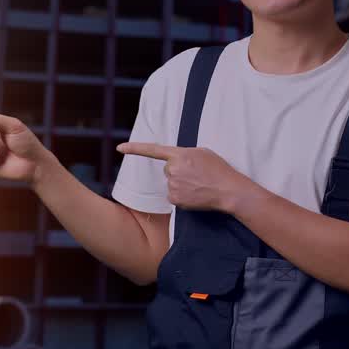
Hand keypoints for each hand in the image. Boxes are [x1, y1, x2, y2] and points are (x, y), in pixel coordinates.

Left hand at [116, 142, 257, 212]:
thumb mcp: (203, 153)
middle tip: (197, 175)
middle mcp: (173, 169)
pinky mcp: (175, 199)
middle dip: (179, 172)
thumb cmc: (219, 170)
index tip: (120, 148)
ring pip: (171, 183)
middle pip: (168, 170)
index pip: (153, 150)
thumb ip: (185, 155)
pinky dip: (183, 196)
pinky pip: (174, 196)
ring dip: (182, 184)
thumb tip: (175, 162)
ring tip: (199, 185)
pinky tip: (196, 194)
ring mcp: (173, 185)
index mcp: (180, 155)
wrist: (228, 190)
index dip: (134, 149)